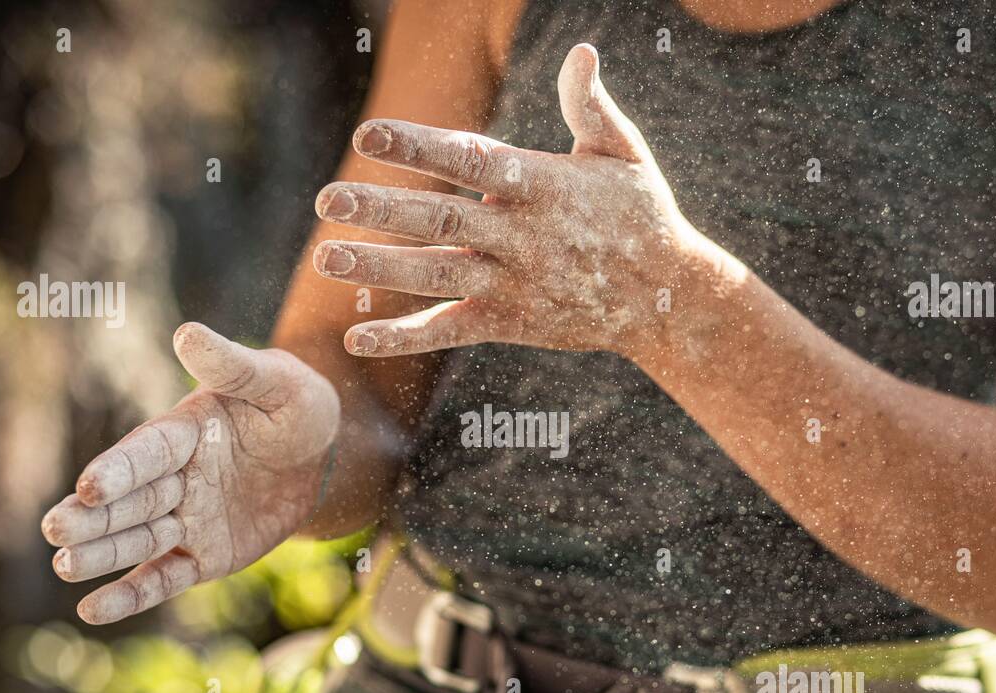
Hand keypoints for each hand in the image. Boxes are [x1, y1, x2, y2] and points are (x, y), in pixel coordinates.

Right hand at [41, 323, 339, 624]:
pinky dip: (131, 596)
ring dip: (102, 555)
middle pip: (130, 500)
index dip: (121, 469)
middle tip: (56, 531)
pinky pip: (162, 578)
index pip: (147, 452)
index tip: (90, 485)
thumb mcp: (277, 382)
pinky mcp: (202, 556)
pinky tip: (93, 610)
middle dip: (93, 517)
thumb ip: (233, 366)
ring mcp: (186, 519)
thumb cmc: (298, 407)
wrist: (325, 457)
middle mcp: (175, 477)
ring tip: (65, 567)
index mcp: (184, 432)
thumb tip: (188, 333)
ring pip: (139, 540)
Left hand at [312, 43, 741, 359]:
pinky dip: (405, 336)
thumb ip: (592, 107)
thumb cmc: (644, 216)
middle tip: (326, 199)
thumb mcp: (625, 155)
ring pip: (437, 275)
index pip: (471, 160)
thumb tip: (582, 51)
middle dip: (382, 209)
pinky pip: (450, 330)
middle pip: (442, 220)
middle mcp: (522, 236)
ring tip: (325, 257)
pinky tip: (358, 338)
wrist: (670, 299)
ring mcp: (514, 283)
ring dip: (380, 267)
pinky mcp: (509, 324)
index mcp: (543, 185)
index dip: (419, 148)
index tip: (369, 135)